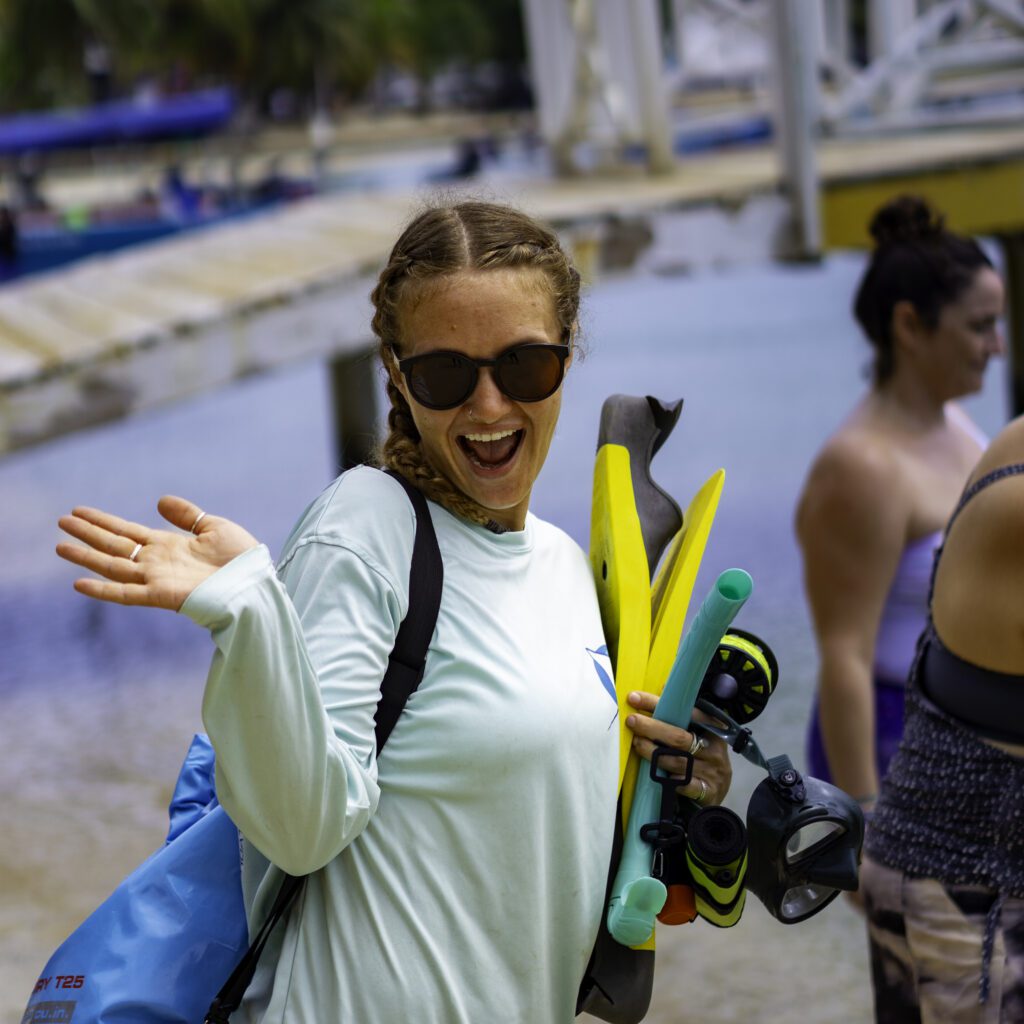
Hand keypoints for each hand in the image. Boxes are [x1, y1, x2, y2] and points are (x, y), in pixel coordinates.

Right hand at [57, 495, 258, 610]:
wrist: (256, 582)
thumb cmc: (241, 558)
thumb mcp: (214, 527)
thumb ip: (187, 515)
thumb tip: (160, 501)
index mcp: (169, 546)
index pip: (128, 532)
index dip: (104, 522)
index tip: (79, 511)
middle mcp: (157, 562)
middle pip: (115, 546)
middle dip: (88, 534)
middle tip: (61, 521)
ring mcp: (157, 579)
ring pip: (113, 566)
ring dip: (86, 556)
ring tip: (60, 545)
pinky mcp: (162, 595)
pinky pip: (126, 594)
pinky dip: (103, 590)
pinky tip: (79, 583)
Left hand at [626, 691, 731, 805]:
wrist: (718, 789)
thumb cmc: (703, 754)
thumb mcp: (699, 732)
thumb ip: (683, 714)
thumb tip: (664, 687)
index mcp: (713, 728)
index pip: (685, 712)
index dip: (658, 704)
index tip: (635, 698)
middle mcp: (713, 748)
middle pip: (679, 737)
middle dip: (652, 728)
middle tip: (632, 721)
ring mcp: (712, 770)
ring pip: (678, 761)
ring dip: (653, 753)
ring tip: (636, 744)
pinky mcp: (707, 790)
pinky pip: (685, 784)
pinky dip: (671, 778)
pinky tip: (657, 773)